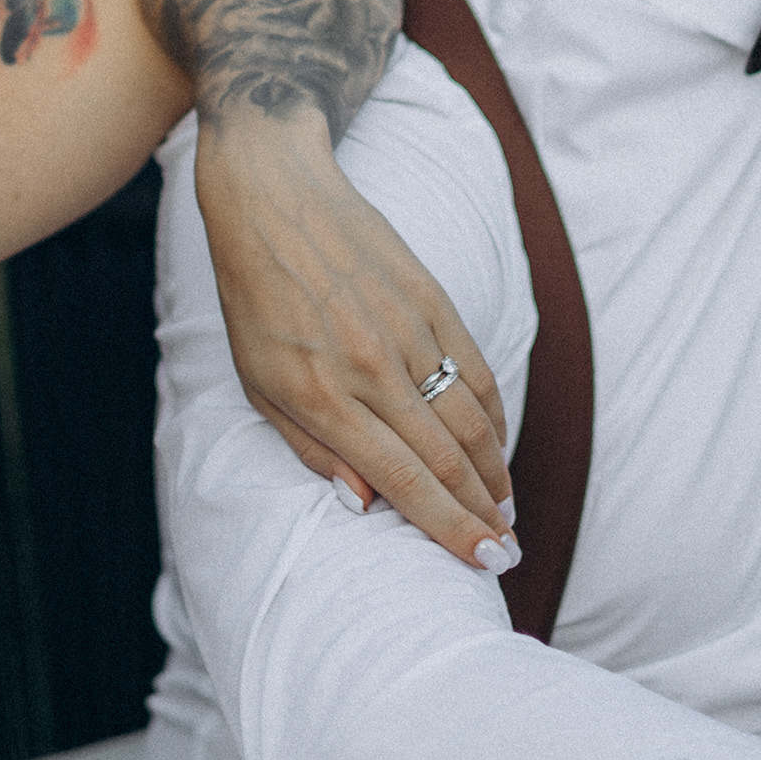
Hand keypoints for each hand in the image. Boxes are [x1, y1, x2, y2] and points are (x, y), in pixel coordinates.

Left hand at [197, 117, 512, 561]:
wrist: (276, 197)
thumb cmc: (255, 298)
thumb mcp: (258, 383)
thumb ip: (311, 446)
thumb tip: (366, 503)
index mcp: (323, 396)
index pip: (404, 480)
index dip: (449, 528)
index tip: (482, 562)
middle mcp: (372, 368)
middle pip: (447, 459)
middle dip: (483, 514)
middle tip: (504, 552)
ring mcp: (409, 331)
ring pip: (472, 419)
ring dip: (495, 472)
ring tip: (505, 509)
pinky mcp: (433, 300)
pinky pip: (476, 371)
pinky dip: (494, 416)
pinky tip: (497, 445)